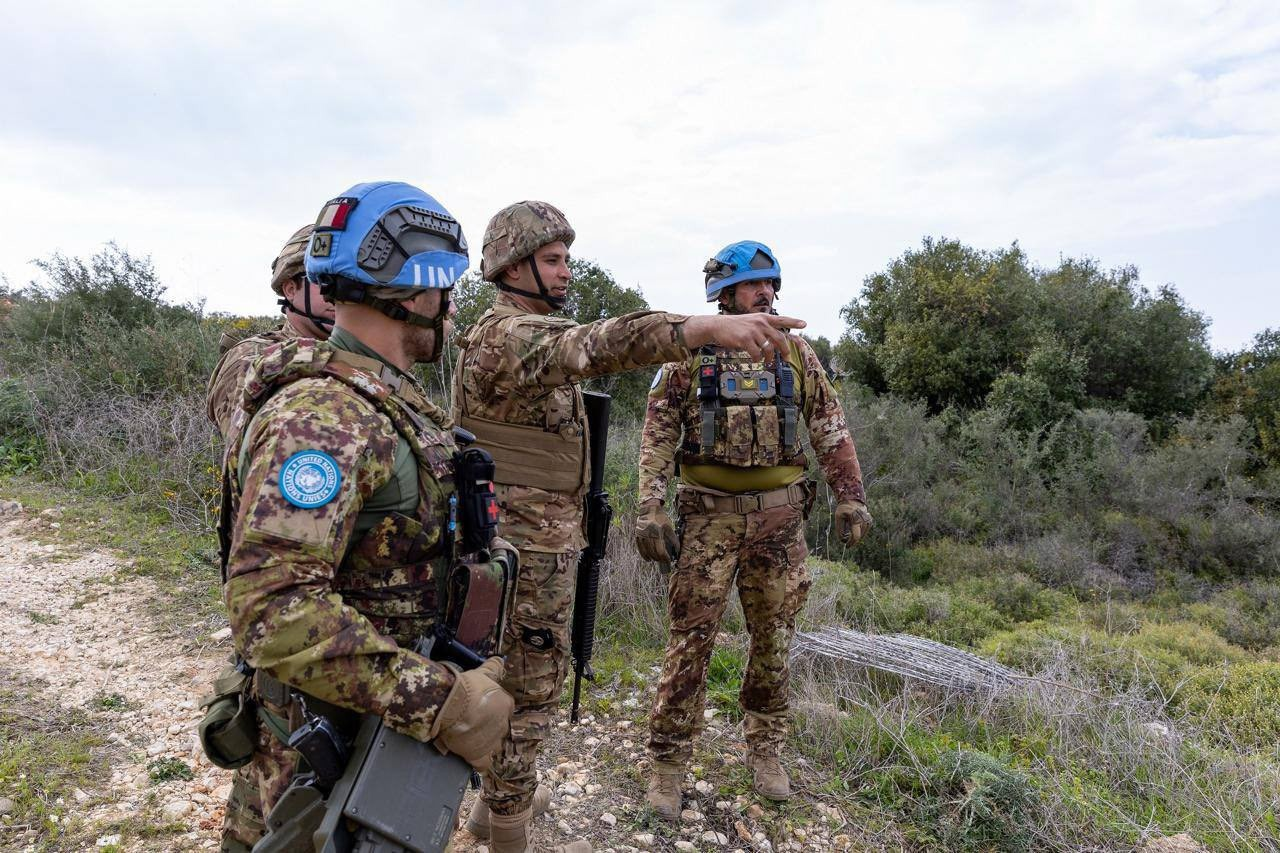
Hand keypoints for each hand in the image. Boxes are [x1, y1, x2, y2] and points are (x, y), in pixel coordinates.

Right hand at [429, 657, 512, 770]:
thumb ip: (493, 668)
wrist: (449, 704)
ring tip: (468, 738)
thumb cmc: (466, 687)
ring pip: (491, 745)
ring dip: (483, 743)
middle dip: (487, 726)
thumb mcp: (482, 673)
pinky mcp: (479, 755)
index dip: (491, 709)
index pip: (504, 709)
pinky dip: (478, 762)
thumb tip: (501, 659)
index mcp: (506, 705)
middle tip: (470, 722)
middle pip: (498, 728)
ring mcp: (492, 741)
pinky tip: (470, 757)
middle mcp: (503, 724)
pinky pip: (483, 763)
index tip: (480, 708)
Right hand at [634, 500, 677, 564]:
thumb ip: (673, 539)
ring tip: (656, 560)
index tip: (668, 561)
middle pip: (653, 552)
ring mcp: (641, 535)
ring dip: (652, 557)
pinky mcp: (637, 534)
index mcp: (657, 533)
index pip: (660, 550)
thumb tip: (677, 550)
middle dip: (659, 558)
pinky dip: (644, 554)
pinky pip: (640, 547)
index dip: (664, 557)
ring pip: (646, 551)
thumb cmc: (661, 518)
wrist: (649, 508)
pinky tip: (647, 559)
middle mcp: (648, 535)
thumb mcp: (669, 527)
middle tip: (663, 561)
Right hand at [682, 313, 805, 359]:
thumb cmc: (735, 326)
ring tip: (767, 361)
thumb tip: (773, 341)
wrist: (717, 326)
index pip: (782, 319)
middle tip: (787, 357)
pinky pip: (757, 353)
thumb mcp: (751, 322)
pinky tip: (755, 360)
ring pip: (769, 348)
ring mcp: (753, 331)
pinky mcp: (745, 339)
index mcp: (763, 318)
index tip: (804, 324)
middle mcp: (760, 323)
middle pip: (779, 338)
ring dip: (769, 357)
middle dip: (785, 350)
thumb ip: (763, 329)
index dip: (794, 321)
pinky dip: (757, 359)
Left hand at [835, 500, 872, 545]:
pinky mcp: (869, 521)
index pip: (856, 536)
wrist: (852, 500)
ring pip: (862, 534)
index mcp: (856, 519)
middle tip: (845, 539)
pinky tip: (854, 529)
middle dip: (852, 539)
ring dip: (856, 536)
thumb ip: (840, 529)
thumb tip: (842, 540)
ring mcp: (868, 521)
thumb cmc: (843, 509)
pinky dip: (859, 532)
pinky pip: (864, 531)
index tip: (847, 546)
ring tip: (849, 532)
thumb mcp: (838, 517)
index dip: (851, 543)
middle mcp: (864, 520)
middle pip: (859, 536)